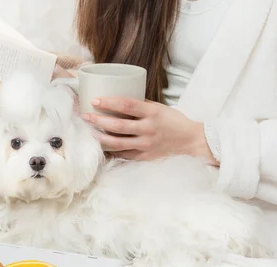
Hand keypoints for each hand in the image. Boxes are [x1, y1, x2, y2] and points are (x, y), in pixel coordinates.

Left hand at [82, 96, 218, 164]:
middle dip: (97, 120)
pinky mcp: (144, 157)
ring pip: (116, 143)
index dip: (109, 102)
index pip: (126, 105)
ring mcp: (145, 145)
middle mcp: (147, 129)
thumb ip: (141, 106)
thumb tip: (118, 101)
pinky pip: (123, 154)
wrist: (192, 142)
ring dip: (99, 137)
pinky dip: (110, 149)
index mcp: (152, 113)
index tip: (95, 100)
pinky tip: (101, 145)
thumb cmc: (174, 122)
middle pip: (117, 125)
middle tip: (85, 116)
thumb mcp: (160, 109)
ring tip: (88, 131)